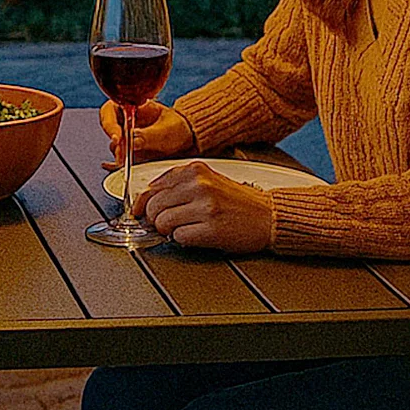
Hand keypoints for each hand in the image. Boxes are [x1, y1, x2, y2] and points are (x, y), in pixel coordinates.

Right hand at [99, 100, 194, 168]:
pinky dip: (119, 163)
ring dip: (120, 154)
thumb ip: (148, 135)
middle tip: (123, 154)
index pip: (110, 111)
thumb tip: (132, 140)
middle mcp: (126, 121)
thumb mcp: (165, 130)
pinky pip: (120, 158)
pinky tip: (119, 166)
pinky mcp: (131, 152)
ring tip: (129, 161)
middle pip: (110, 130)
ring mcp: (127, 137)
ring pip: (115, 146)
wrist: (188, 140)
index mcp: (131, 105)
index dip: (110, 124)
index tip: (118, 137)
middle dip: (116, 142)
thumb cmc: (178, 127)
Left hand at [132, 161, 273, 252]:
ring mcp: (205, 206)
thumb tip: (146, 199)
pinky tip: (195, 235)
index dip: (143, 203)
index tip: (140, 211)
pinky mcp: (211, 228)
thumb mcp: (207, 180)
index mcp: (194, 170)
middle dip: (155, 219)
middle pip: (153, 206)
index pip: (152, 187)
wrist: (268, 216)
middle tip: (165, 224)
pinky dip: (183, 240)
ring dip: (168, 231)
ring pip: (163, 222)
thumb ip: (178, 184)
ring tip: (183, 228)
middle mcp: (199, 184)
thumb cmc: (237, 201)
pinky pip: (179, 237)